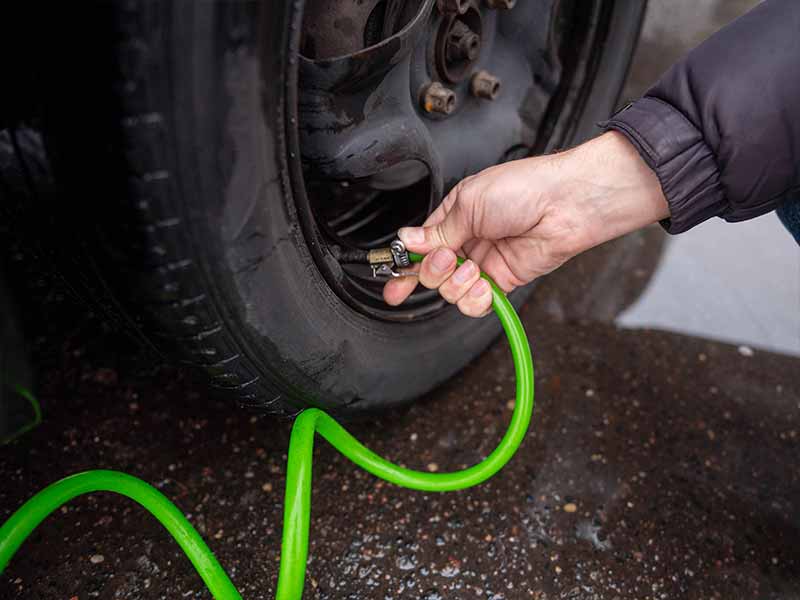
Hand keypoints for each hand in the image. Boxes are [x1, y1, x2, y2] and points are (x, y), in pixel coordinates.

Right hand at [383, 131, 668, 316]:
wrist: (567, 204)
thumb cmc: (525, 188)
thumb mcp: (469, 202)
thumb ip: (437, 231)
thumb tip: (408, 241)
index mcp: (454, 216)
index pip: (420, 247)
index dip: (405, 266)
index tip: (392, 283)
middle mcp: (466, 240)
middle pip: (431, 274)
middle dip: (434, 271)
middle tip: (448, 258)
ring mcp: (484, 262)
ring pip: (452, 291)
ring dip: (458, 284)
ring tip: (473, 269)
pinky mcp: (503, 280)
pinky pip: (477, 302)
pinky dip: (476, 298)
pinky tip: (484, 284)